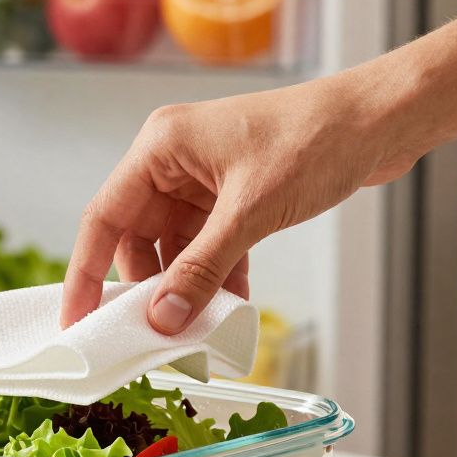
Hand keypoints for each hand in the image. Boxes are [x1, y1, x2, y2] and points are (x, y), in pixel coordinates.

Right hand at [60, 72, 423, 333]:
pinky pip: (209, 246)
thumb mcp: (251, 213)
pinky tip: (230, 308)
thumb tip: (163, 318)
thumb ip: (202, 269)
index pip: (104, 217)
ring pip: (174, 247)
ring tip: (193, 328)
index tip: (76, 319)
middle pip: (135, 237)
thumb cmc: (316, 139)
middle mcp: (174, 160)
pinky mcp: (233, 194)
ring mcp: (204, 178)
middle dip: (144, 287)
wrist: (380, 120)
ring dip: (185, 287)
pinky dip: (217, 277)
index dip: (86, 273)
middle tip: (143, 336)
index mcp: (160, 147)